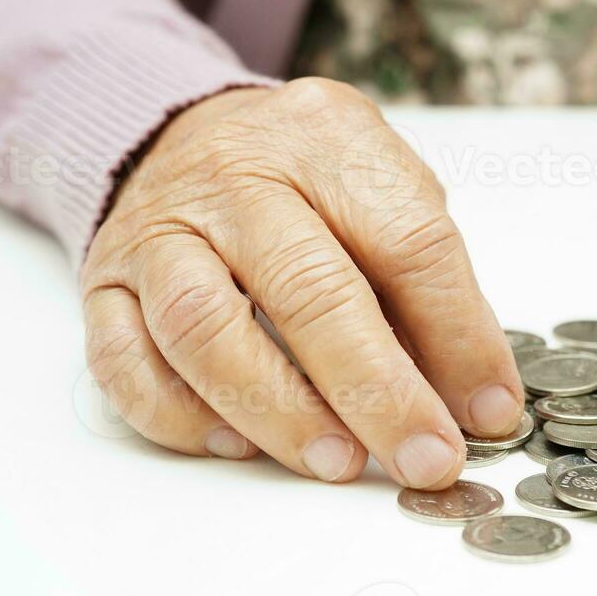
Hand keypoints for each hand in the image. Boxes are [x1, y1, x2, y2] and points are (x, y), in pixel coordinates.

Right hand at [80, 78, 522, 488]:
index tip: (491, 410)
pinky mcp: (105, 282)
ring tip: (341, 462)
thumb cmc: (309, 178)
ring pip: (207, 329)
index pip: (409, 242)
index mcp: (330, 141)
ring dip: (280, 412)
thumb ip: (426, 283)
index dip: (460, 335)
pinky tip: (240, 446)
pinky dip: (183, 417)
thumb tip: (472, 397)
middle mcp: (238, 177)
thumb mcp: (384, 192)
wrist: (184, 132)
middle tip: (425, 458)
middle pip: (310, 289)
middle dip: (378, 390)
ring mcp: (161, 229)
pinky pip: (125, 361)